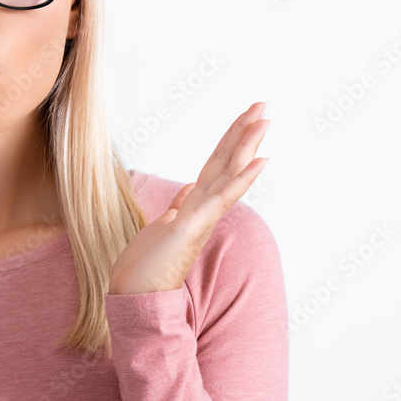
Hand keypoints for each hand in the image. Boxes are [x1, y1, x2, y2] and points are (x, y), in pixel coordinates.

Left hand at [108, 101, 269, 295]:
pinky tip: (259, 160)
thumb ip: (180, 207)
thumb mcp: (162, 226)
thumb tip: (188, 190)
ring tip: (265, 119)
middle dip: (243, 131)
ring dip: (247, 144)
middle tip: (264, 104)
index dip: (230, 140)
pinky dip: (242, 177)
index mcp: (194, 205)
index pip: (216, 165)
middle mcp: (203, 208)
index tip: (245, 117)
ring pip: (229, 173)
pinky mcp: (194, 226)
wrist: (136, 295)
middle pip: (227, 161)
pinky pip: (223, 197)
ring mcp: (202, 217)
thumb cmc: (146, 265)